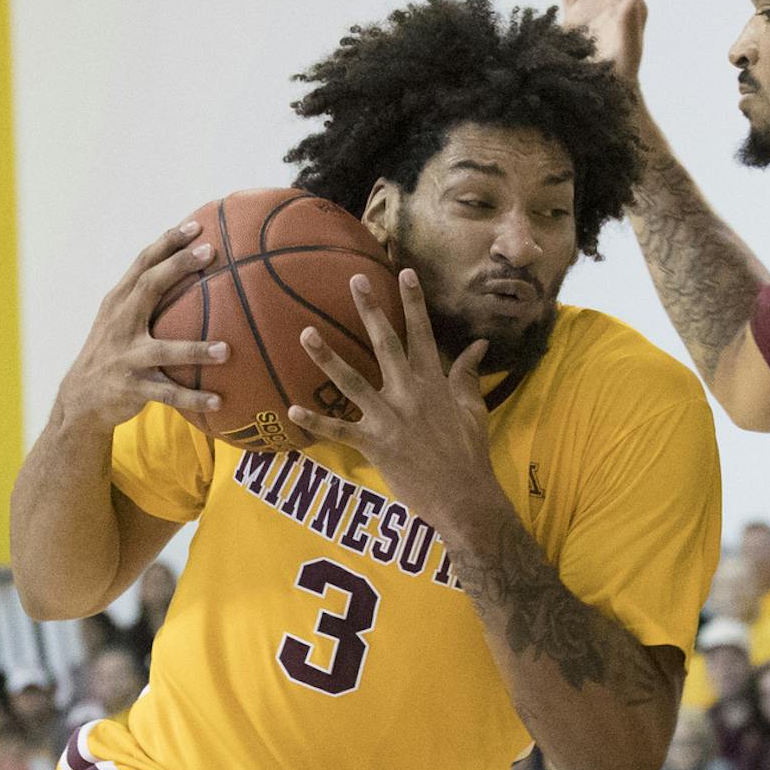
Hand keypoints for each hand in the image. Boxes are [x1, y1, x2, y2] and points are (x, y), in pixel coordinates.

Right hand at [53, 219, 228, 433]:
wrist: (81, 398)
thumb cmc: (113, 352)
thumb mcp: (119, 320)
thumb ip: (145, 298)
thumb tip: (188, 272)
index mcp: (118, 302)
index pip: (142, 264)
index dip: (167, 242)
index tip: (196, 225)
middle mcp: (120, 323)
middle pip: (148, 287)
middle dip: (178, 266)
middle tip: (211, 252)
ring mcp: (125, 356)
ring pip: (163, 350)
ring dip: (196, 350)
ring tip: (227, 349)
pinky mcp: (131, 388)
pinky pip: (167, 394)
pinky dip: (193, 398)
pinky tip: (218, 401)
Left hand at [292, 270, 497, 529]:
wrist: (463, 497)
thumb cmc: (469, 453)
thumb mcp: (473, 409)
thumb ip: (467, 375)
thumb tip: (478, 345)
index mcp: (433, 382)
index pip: (423, 333)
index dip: (414, 302)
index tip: (404, 272)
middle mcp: (409, 392)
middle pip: (386, 344)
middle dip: (370, 311)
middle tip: (355, 280)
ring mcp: (389, 417)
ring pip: (352, 380)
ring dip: (327, 357)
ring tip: (305, 333)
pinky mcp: (374, 444)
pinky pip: (339, 429)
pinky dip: (315, 421)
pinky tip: (291, 410)